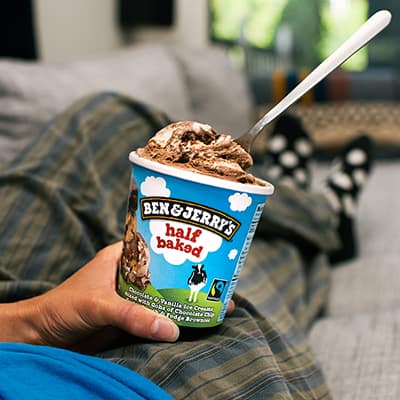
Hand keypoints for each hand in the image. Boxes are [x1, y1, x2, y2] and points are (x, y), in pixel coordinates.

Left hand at [0, 242, 234, 352]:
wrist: (43, 338)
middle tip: (220, 275)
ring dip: (186, 297)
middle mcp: (131, 273)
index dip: (180, 242)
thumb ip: (132, 315)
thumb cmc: (61, 308)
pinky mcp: (131, 318)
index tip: (206, 245)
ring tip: (217, 298)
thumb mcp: (98, 304)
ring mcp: (132, 296)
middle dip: (191, 273)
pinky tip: (195, 320)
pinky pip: (158, 316)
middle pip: (167, 270)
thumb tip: (170, 329)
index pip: (156, 242)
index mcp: (121, 256)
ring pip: (165, 294)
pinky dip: (175, 319)